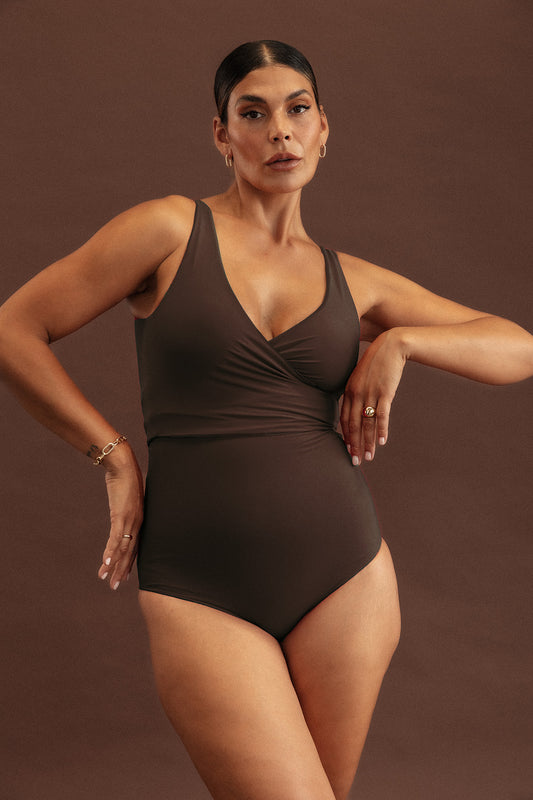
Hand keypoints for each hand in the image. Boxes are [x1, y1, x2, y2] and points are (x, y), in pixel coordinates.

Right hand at [96, 444, 143, 589]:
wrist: (124, 466)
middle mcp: (137, 523)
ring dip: (113, 566)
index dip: (129, 563)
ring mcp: (130, 521)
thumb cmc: (127, 479)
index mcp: (140, 521)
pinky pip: (115, 538)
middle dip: (121, 570)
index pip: (135, 547)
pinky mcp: (120, 516)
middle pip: (129, 552)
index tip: (124, 576)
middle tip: (115, 586)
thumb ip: (126, 508)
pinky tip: (105, 564)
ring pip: (122, 549)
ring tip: (106, 580)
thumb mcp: (128, 498)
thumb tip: (123, 511)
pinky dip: (109, 552)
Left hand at [340, 329, 406, 463]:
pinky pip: (382, 415)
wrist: (390, 346)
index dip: (346, 436)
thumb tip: (355, 407)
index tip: (348, 450)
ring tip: (369, 457)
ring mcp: (370, 393)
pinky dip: (382, 430)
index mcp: (348, 390)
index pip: (343, 419)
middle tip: (355, 461)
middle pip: (353, 425)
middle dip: (354, 445)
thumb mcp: (360, 376)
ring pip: (367, 424)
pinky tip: (382, 442)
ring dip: (368, 442)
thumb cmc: (376, 362)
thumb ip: (355, 391)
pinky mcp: (385, 393)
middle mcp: (356, 394)